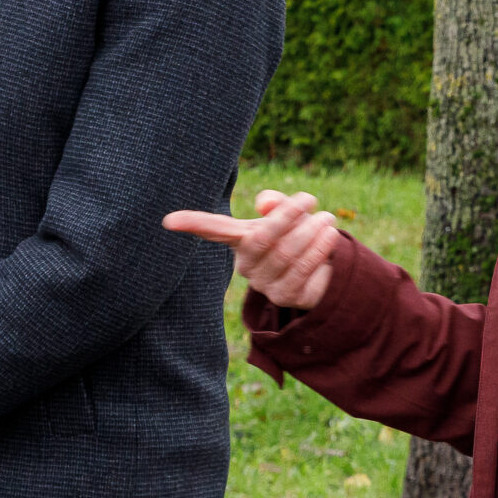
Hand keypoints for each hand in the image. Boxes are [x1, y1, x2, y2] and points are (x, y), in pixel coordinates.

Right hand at [163, 189, 341, 311]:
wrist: (327, 266)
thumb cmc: (300, 233)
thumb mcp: (288, 213)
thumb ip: (276, 204)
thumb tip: (265, 202)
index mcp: (240, 239)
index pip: (212, 230)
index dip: (192, 224)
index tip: (168, 221)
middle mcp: (246, 265)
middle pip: (261, 238)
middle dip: (287, 216)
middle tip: (308, 199)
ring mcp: (264, 284)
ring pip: (286, 253)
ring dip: (311, 231)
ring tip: (326, 218)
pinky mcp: (285, 297)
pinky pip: (303, 270)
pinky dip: (320, 248)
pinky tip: (329, 235)